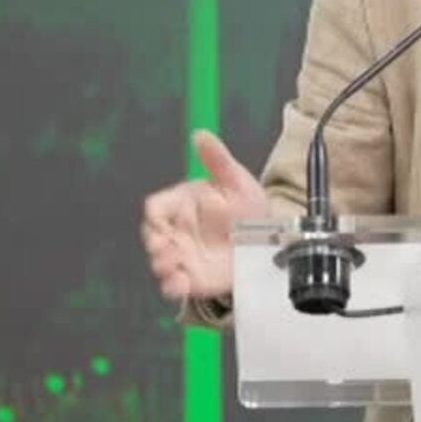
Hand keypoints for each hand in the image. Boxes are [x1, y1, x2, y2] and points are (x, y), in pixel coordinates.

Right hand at [140, 130, 270, 301]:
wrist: (268, 241)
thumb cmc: (247, 207)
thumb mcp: (237, 180)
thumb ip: (217, 159)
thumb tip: (200, 134)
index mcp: (182, 204)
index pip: (156, 208)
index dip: (155, 216)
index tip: (159, 222)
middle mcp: (177, 231)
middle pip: (152, 237)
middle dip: (155, 243)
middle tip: (165, 247)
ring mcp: (182, 256)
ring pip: (160, 263)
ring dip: (162, 266)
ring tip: (174, 265)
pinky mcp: (191, 278)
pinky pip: (174, 286)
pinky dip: (173, 287)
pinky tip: (181, 284)